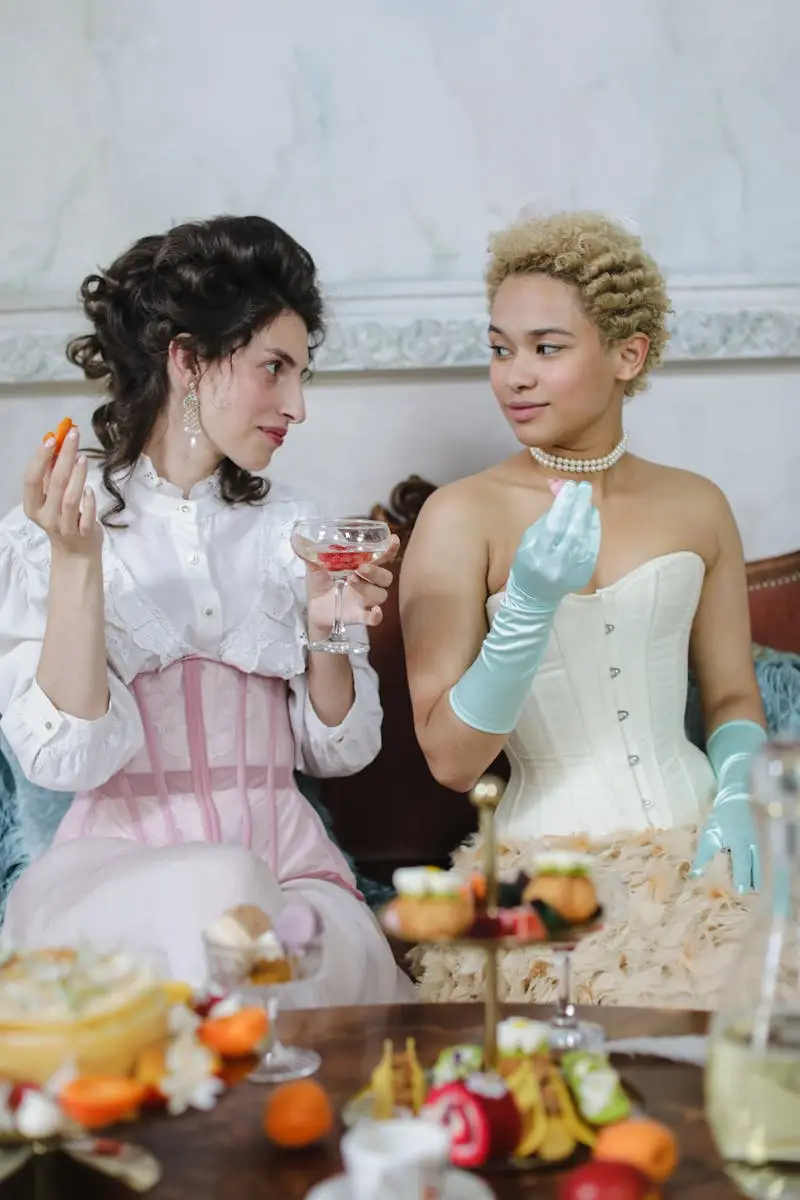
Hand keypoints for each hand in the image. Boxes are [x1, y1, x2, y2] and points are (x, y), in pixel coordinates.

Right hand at [23, 426, 102, 559]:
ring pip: (70, 499)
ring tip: (83, 458)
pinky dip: (89, 501)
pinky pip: (86, 516)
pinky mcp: (83, 533)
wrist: (76, 554)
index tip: (51, 439)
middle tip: (73, 436)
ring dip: (77, 476)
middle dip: (64, 457)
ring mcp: (64, 526)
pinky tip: (91, 488)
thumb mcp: (50, 500)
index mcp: (33, 506)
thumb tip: (54, 445)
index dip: (40, 458)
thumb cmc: (63, 520)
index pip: (31, 479)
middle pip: (54, 483)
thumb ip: (50, 476)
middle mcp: (46, 517)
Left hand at [306, 535, 399, 632]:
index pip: (382, 557)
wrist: (312, 607)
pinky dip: (377, 615)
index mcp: (361, 567)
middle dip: (376, 571)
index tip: (392, 540)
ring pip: (380, 594)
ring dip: (368, 588)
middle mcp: (368, 583)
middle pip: (386, 577)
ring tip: (351, 581)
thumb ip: (310, 553)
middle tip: (361, 568)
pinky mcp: (359, 615)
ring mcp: (365, 600)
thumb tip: (296, 538)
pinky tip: (375, 611)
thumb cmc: (320, 584)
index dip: (390, 549)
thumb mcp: (315, 566)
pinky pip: (375, 618)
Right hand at [510, 480, 599, 606]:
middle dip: (579, 505)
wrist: (535, 597)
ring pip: (585, 538)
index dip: (564, 504)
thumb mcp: (529, 540)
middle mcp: (556, 564)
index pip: (554, 525)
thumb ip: (546, 518)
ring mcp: (573, 571)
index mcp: (537, 555)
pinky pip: (592, 547)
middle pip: (573, 530)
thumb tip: (561, 493)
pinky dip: (593, 529)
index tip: (569, 486)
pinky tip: (592, 516)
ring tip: (587, 499)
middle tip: (584, 487)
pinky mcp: (584, 574)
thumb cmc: (527, 563)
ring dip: (588, 515)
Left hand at [690, 789, 760, 892]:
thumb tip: (694, 874)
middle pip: (754, 866)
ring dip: (756, 875)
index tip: (741, 891)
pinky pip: (759, 857)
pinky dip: (757, 867)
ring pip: (759, 863)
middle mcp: (752, 843)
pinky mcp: (760, 841)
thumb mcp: (709, 835)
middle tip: (749, 894)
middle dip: (752, 880)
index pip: (742, 862)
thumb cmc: (721, 818)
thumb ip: (703, 855)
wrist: (736, 798)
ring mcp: (759, 841)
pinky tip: (754, 876)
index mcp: (740, 840)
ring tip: (753, 890)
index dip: (742, 877)